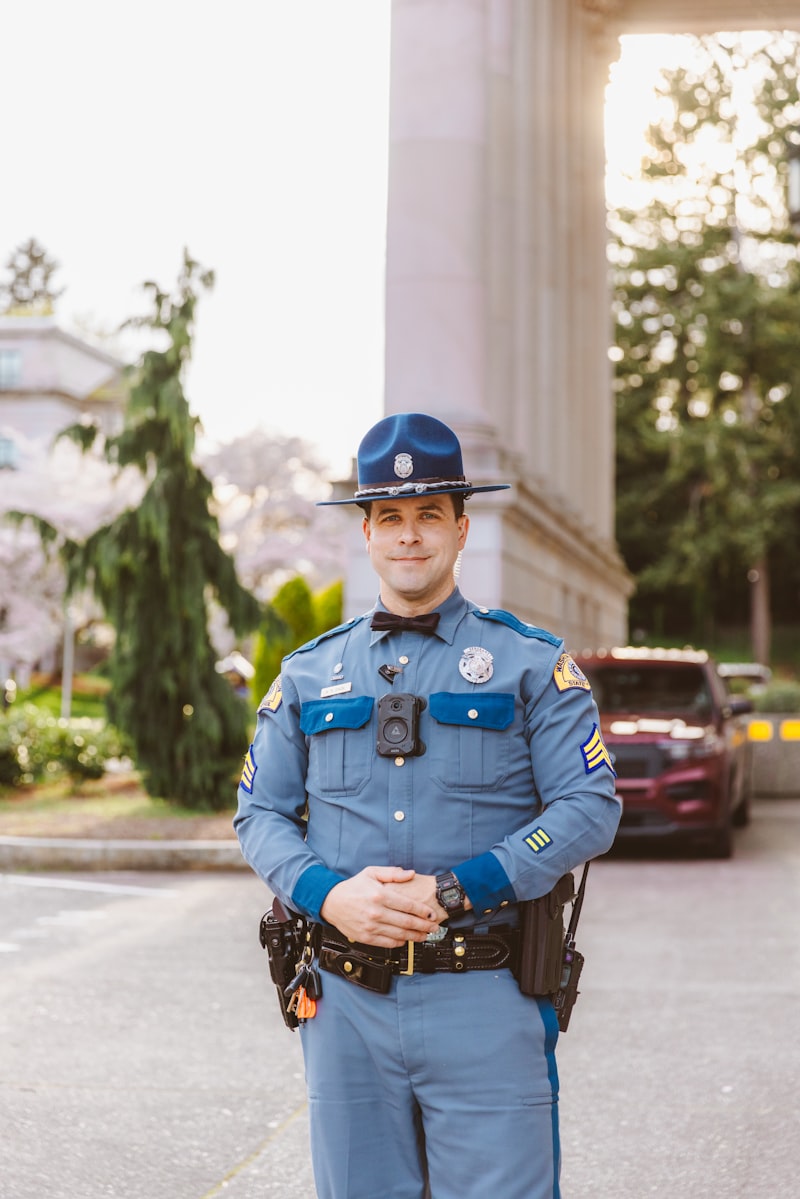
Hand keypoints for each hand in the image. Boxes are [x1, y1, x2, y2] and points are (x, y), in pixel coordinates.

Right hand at [320, 866, 445, 946]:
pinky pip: (387, 943)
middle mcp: (376, 912)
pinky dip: (400, 943)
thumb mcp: (371, 872)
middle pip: (407, 922)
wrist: (331, 902)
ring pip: (399, 935)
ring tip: (425, 936)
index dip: (423, 911)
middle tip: (434, 927)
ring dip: (415, 936)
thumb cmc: (353, 887)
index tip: (431, 914)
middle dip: (423, 926)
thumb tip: (410, 873)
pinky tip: (407, 940)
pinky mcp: (366, 937)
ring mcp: (371, 926)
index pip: (408, 905)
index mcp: (380, 895)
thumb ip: (392, 873)